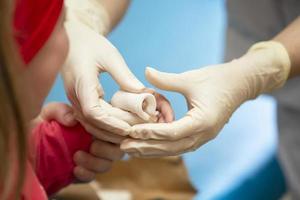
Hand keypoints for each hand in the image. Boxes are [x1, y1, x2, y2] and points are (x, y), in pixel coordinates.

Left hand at [33, 103, 123, 181]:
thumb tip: (73, 119)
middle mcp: (96, 141)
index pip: (115, 128)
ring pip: (108, 163)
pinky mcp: (83, 172)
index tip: (100, 132)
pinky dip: (87, 173)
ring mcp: (91, 158)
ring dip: (96, 162)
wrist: (28, 150)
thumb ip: (59, 110)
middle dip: (108, 149)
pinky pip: (93, 176)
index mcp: (93, 125)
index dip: (114, 131)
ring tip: (77, 156)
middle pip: (117, 148)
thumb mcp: (47, 114)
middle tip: (92, 146)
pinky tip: (75, 169)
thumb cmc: (40, 128)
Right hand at [62, 19, 145, 138]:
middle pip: (93, 122)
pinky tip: (120, 126)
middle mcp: (74, 95)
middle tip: (137, 132)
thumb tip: (143, 94)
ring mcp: (75, 100)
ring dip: (110, 132)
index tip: (128, 129)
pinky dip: (105, 125)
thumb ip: (124, 76)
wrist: (73, 39)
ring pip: (91, 124)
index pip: (93, 112)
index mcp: (81, 83)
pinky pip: (91, 119)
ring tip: (131, 133)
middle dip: (115, 130)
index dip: (111, 123)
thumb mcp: (110, 55)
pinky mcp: (79, 101)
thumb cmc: (91, 44)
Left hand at [121, 41, 290, 156]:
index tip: (131, 131)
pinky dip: (162, 146)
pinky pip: (178, 145)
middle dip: (146, 147)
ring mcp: (203, 138)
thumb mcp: (190, 78)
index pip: (171, 132)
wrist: (239, 84)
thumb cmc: (217, 79)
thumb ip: (167, 79)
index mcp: (202, 121)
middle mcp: (203, 135)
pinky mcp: (200, 136)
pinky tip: (147, 144)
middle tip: (124, 147)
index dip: (150, 132)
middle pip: (170, 147)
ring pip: (173, 150)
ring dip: (152, 150)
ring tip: (131, 150)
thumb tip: (146, 71)